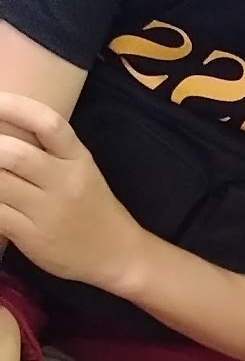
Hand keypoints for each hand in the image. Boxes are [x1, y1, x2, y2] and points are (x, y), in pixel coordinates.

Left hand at [0, 94, 139, 290]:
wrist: (117, 254)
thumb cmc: (93, 207)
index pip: (48, 123)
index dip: (15, 106)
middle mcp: (65, 182)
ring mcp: (49, 212)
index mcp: (78, 158)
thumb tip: (3, 131)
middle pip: (16, 154)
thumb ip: (48, 151)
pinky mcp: (34, 238)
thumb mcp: (81, 170)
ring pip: (0, 185)